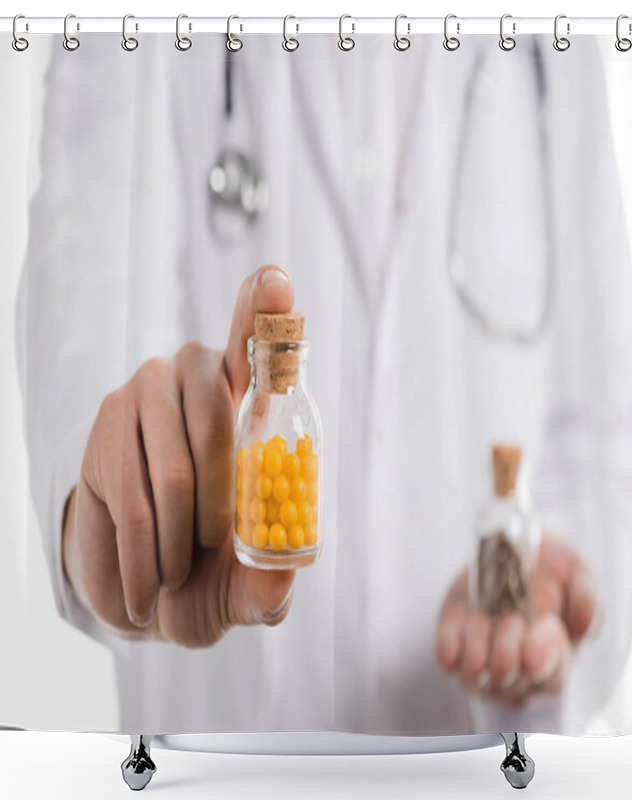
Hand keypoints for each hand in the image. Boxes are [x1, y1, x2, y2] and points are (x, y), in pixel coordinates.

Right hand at [62, 265, 295, 646]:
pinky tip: (147, 580)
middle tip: (213, 550)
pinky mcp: (108, 422)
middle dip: (223, 503)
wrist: (144, 586)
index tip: (275, 278)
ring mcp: (150, 392)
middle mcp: (203, 379)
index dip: (267, 313)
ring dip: (180, 537)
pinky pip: (132, 491)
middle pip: (222, 417)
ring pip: (177, 467)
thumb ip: (268, 587)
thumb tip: (278, 579)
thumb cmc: (212, 572)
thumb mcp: (247, 588)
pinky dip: (143, 551)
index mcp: (253, 403)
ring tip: (177, 571)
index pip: (261, 348)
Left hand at [436, 534, 598, 705]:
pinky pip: (448, 658)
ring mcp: (483, 665)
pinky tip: (456, 636)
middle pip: (511, 677)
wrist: (510, 546)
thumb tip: (583, 625)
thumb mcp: (575, 573)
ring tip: (482, 619)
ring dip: (478, 646)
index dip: (546, 653)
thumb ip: (584, 596)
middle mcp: (517, 672)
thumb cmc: (549, 569)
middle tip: (513, 620)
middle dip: (510, 649)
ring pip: (476, 673)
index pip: (551, 673)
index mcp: (554, 658)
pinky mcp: (453, 645)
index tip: (546, 626)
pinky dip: (451, 647)